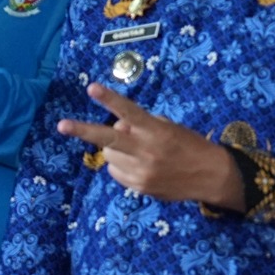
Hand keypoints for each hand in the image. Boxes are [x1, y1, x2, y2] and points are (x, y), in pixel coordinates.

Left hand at [58, 83, 239, 207]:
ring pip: (109, 156)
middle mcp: (146, 150)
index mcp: (156, 131)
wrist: (213, 176)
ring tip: (137, 151)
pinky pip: (117, 173)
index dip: (110, 100)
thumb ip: (141, 125)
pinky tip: (141, 166)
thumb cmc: (189, 145)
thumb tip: (117, 127)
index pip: (129, 111)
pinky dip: (122, 166)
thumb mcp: (169, 128)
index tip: (92, 88)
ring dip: (116, 150)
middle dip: (82, 131)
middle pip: (108, 139)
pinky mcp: (140, 187)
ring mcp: (142, 171)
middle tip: (61, 125)